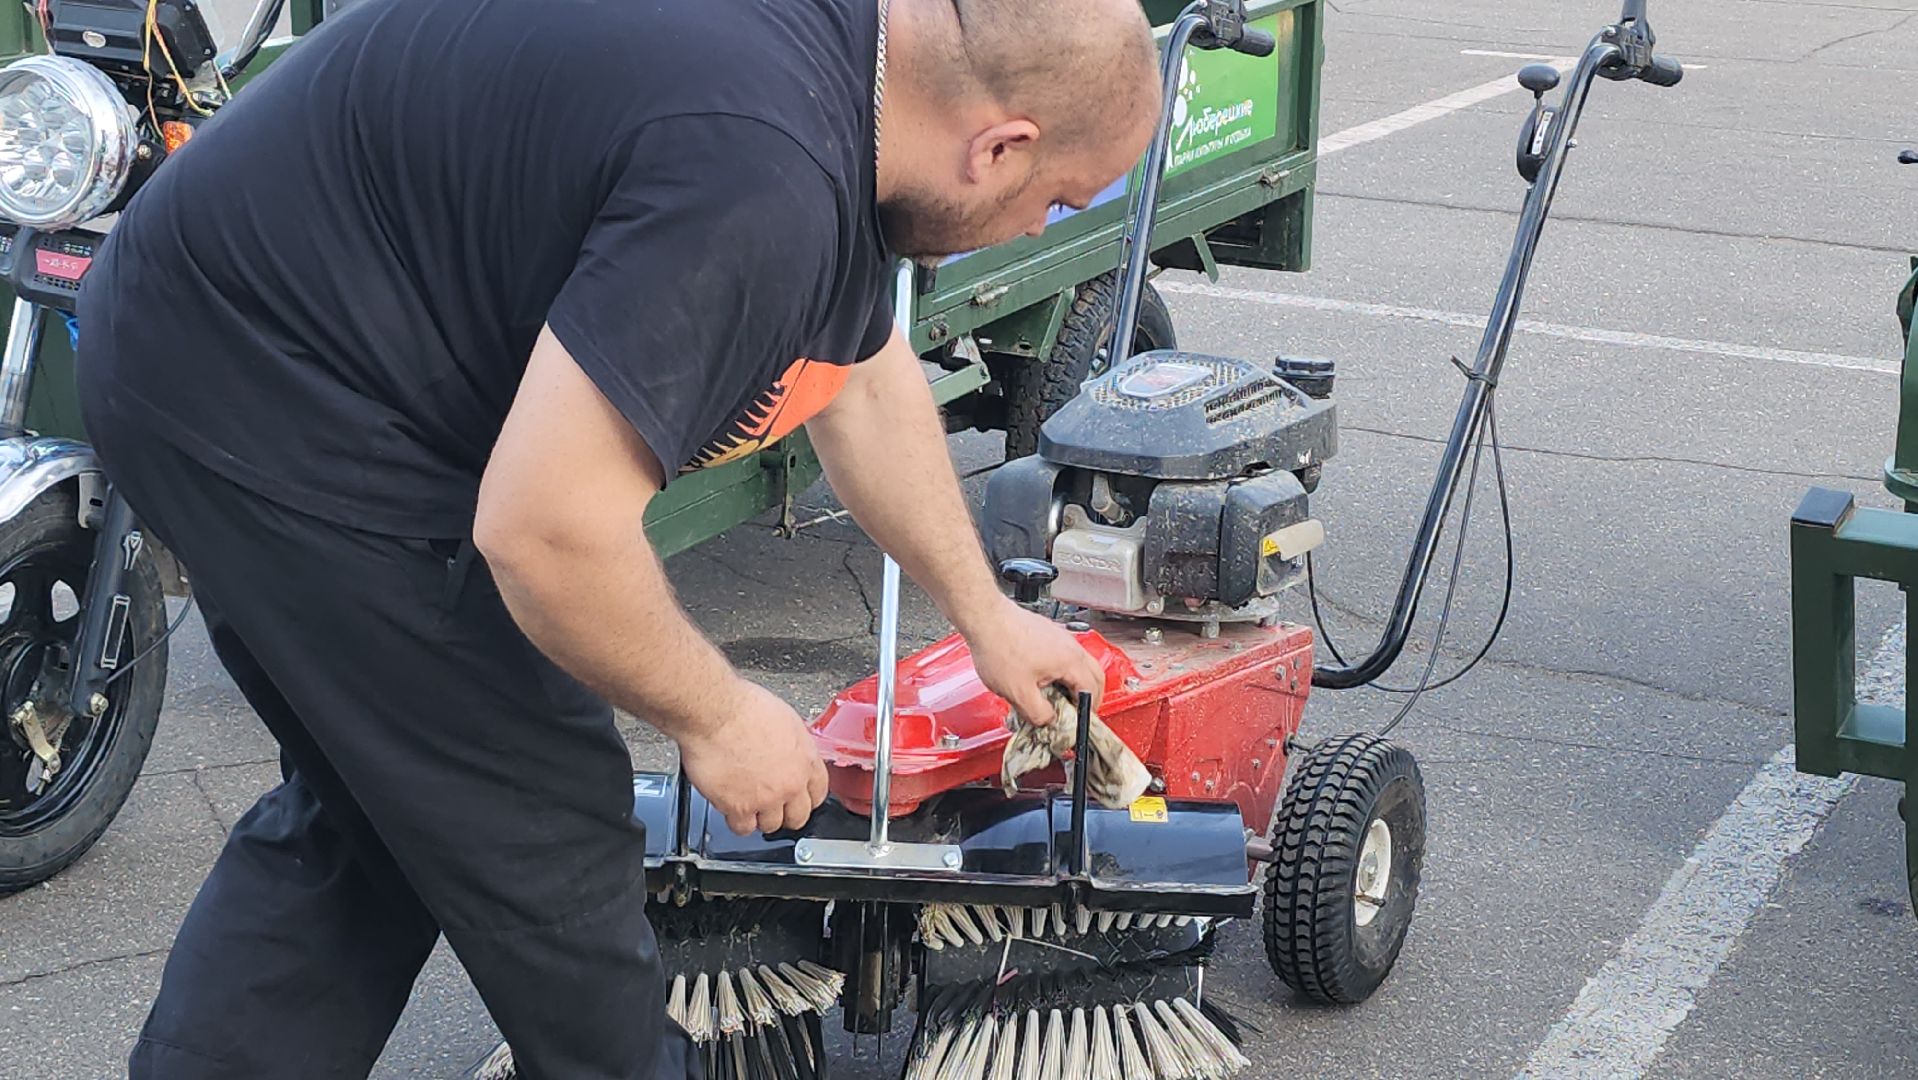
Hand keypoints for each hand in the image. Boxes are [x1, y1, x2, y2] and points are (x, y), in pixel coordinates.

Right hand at [678, 679, 828, 835]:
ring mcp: (766, 798)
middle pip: (798, 816)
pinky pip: (743, 828)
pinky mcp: (739, 807)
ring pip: (771, 825)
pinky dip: (736, 820)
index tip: (798, 799)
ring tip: (747, 803)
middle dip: (785, 813)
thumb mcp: (785, 721)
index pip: (818, 793)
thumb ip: (792, 746)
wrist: (715, 713)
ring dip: (759, 817)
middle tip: (772, 805)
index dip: (806, 798)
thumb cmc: (743, 708)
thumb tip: (789, 755)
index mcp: (805, 759)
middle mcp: (791, 783)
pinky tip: (731, 807)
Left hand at [965, 600, 1105, 727]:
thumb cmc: (999, 648)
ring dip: (1076, 682)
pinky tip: (1044, 678)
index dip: (1087, 711)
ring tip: (1060, 696)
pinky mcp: (1047, 632)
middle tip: (1078, 711)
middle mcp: (1070, 646)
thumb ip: (1038, 713)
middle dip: (1090, 696)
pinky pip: (1065, 654)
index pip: (1091, 691)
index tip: (1078, 721)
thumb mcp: (1018, 693)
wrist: (984, 618)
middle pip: (1095, 675)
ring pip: (1081, 663)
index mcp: (1070, 661)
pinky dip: (1063, 670)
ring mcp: (1060, 636)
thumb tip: (1048, 720)